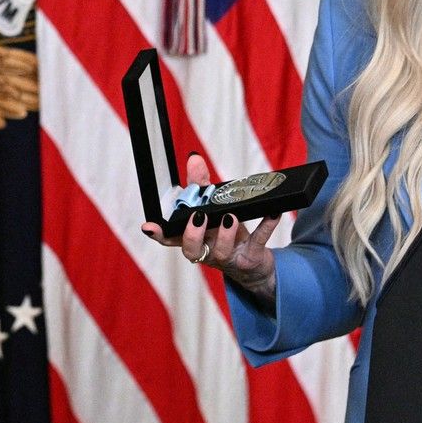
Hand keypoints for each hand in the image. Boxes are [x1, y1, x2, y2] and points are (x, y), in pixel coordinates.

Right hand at [141, 154, 279, 304]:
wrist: (253, 263)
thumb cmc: (227, 234)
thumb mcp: (213, 208)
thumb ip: (201, 185)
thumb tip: (194, 159)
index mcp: (193, 238)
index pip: (171, 238)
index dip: (159, 234)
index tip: (149, 227)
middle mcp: (206, 250)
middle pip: (191, 250)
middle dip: (193, 234)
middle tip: (199, 216)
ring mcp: (227, 257)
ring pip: (221, 252)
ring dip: (225, 234)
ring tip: (230, 216)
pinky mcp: (250, 259)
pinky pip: (257, 243)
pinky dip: (265, 226)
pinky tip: (272, 213)